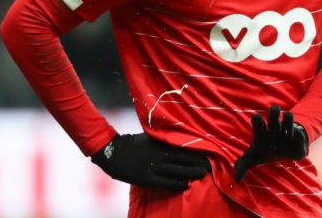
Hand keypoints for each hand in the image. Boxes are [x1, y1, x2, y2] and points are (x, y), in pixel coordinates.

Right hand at [91, 133, 210, 190]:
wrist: (111, 151)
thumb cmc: (131, 143)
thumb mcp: (148, 137)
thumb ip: (161, 139)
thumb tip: (176, 138)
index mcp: (160, 142)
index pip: (182, 146)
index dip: (196, 151)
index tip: (208, 153)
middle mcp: (159, 153)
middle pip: (183, 159)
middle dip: (197, 163)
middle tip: (210, 167)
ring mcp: (153, 166)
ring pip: (177, 170)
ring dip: (191, 173)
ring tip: (202, 175)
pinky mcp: (146, 178)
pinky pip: (165, 182)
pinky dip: (177, 184)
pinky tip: (186, 185)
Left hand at [234, 105, 307, 181]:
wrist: (285, 154)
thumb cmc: (266, 152)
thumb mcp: (253, 158)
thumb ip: (242, 165)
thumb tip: (236, 179)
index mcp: (262, 130)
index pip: (257, 119)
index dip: (257, 120)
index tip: (260, 130)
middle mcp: (274, 126)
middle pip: (274, 110)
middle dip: (274, 112)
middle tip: (274, 125)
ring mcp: (286, 129)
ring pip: (289, 115)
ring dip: (287, 121)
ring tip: (286, 133)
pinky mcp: (297, 134)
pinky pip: (298, 130)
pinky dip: (296, 134)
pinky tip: (292, 141)